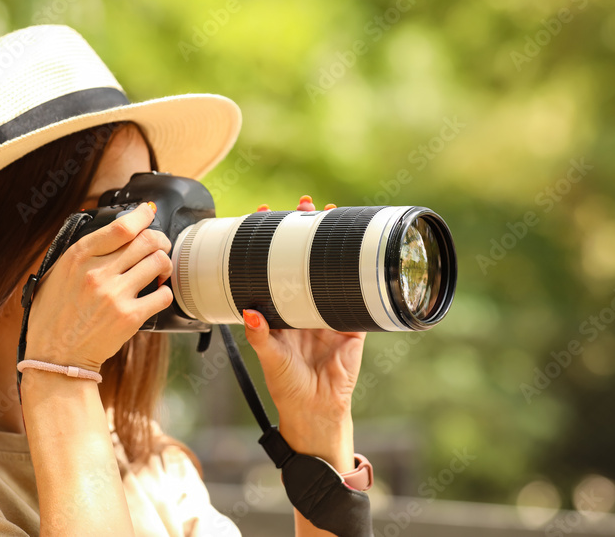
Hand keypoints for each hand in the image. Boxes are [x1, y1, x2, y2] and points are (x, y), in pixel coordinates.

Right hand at [24, 202, 173, 372]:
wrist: (56, 357)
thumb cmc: (53, 316)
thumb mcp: (55, 275)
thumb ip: (82, 254)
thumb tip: (113, 234)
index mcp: (77, 257)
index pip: (120, 227)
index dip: (141, 215)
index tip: (148, 212)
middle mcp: (97, 273)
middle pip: (146, 240)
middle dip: (159, 239)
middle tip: (159, 245)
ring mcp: (115, 295)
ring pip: (158, 263)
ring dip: (164, 263)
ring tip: (158, 270)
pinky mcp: (129, 317)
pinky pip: (163, 295)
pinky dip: (164, 292)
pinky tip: (155, 294)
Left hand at [243, 196, 364, 472]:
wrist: (316, 410)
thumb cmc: (286, 385)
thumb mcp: (269, 358)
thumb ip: (260, 336)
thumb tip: (251, 312)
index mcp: (282, 308)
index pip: (273, 265)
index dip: (270, 241)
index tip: (263, 214)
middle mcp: (304, 304)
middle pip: (305, 257)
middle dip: (306, 230)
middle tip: (305, 204)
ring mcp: (329, 311)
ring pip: (331, 268)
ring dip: (333, 242)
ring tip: (333, 214)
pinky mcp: (353, 323)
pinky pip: (358, 295)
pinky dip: (362, 275)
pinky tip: (363, 251)